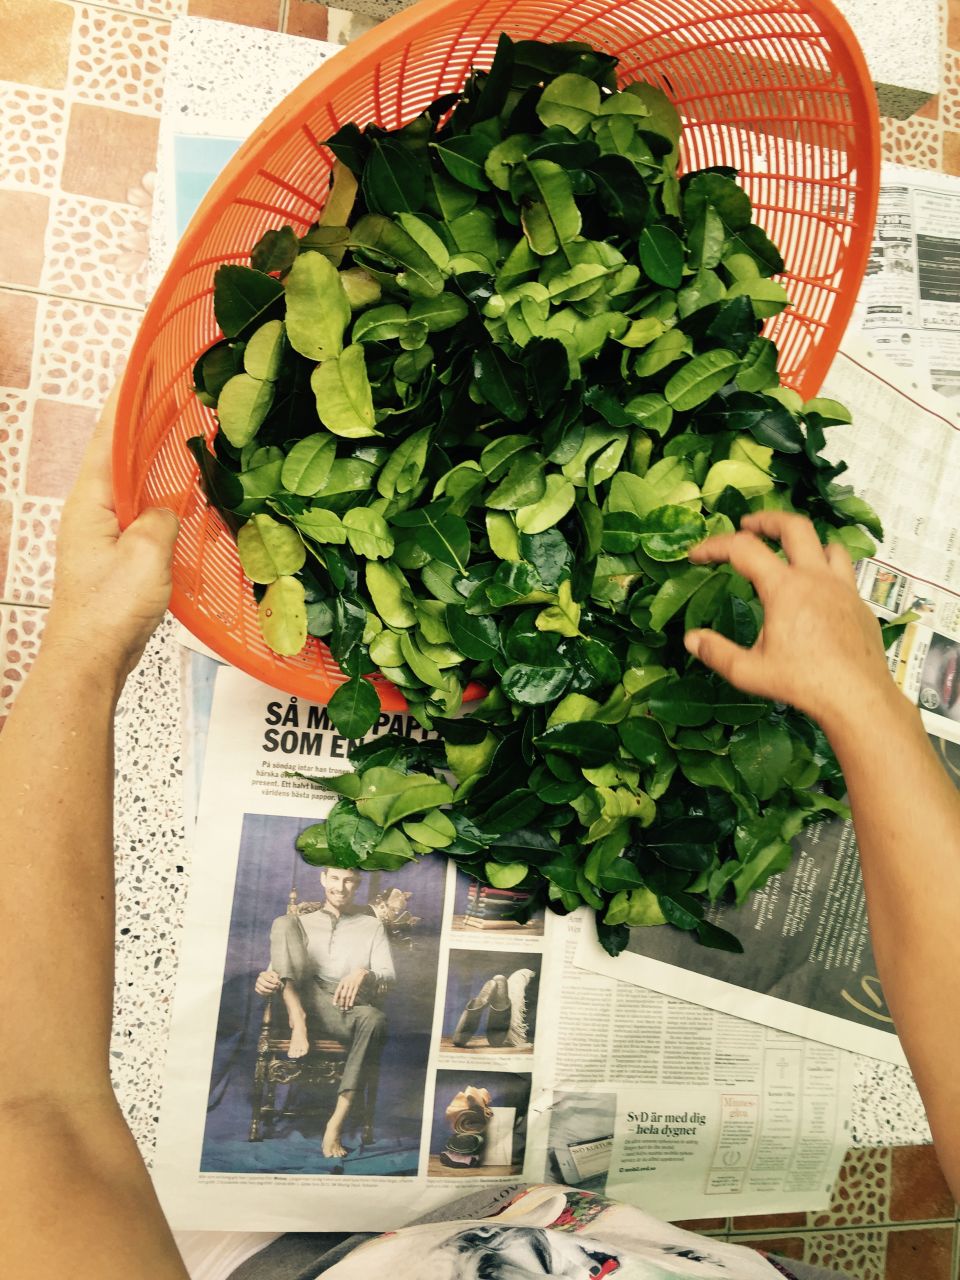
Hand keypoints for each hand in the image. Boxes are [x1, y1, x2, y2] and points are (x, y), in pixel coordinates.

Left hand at [44, 384, 178, 680]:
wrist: (92, 658)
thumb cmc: (109, 610)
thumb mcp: (147, 554)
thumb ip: (162, 519)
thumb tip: (171, 509)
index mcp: (90, 502)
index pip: (107, 438)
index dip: (126, 403)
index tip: (141, 373)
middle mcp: (90, 513)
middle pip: (117, 458)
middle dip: (143, 429)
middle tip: (173, 401)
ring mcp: (101, 536)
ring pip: (131, 489)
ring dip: (153, 466)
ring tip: (182, 443)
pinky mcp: (115, 558)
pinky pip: (141, 517)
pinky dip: (160, 501)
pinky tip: (182, 503)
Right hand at [255, 969, 281, 996]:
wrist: (270, 981)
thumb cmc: (273, 978)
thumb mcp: (276, 975)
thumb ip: (276, 977)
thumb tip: (276, 982)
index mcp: (263, 974)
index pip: (268, 979)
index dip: (274, 982)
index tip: (278, 983)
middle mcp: (259, 979)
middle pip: (265, 984)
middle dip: (272, 987)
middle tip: (277, 987)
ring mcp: (257, 984)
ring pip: (263, 990)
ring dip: (270, 991)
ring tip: (275, 991)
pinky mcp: (256, 989)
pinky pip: (261, 993)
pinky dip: (267, 994)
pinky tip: (271, 993)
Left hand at [333, 968, 370, 1009]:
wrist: (358, 972)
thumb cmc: (350, 978)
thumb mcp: (344, 981)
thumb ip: (341, 988)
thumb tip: (337, 998)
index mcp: (342, 982)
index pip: (337, 991)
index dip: (335, 998)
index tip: (334, 1004)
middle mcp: (346, 983)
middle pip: (343, 995)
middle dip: (341, 1002)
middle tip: (341, 1008)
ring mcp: (352, 985)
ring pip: (348, 996)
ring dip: (346, 1003)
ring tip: (346, 1008)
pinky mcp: (357, 986)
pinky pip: (354, 994)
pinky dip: (352, 1000)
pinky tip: (351, 1005)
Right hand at [684, 511, 893, 730]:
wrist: (858, 697)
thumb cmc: (802, 683)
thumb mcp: (749, 672)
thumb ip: (716, 652)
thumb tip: (691, 640)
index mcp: (785, 588)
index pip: (742, 549)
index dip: (714, 546)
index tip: (697, 554)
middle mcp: (816, 578)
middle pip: (794, 526)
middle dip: (767, 520)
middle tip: (748, 525)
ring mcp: (843, 588)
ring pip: (827, 544)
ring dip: (805, 543)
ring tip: (790, 554)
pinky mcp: (860, 604)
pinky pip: (845, 572)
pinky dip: (827, 571)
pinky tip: (818, 593)